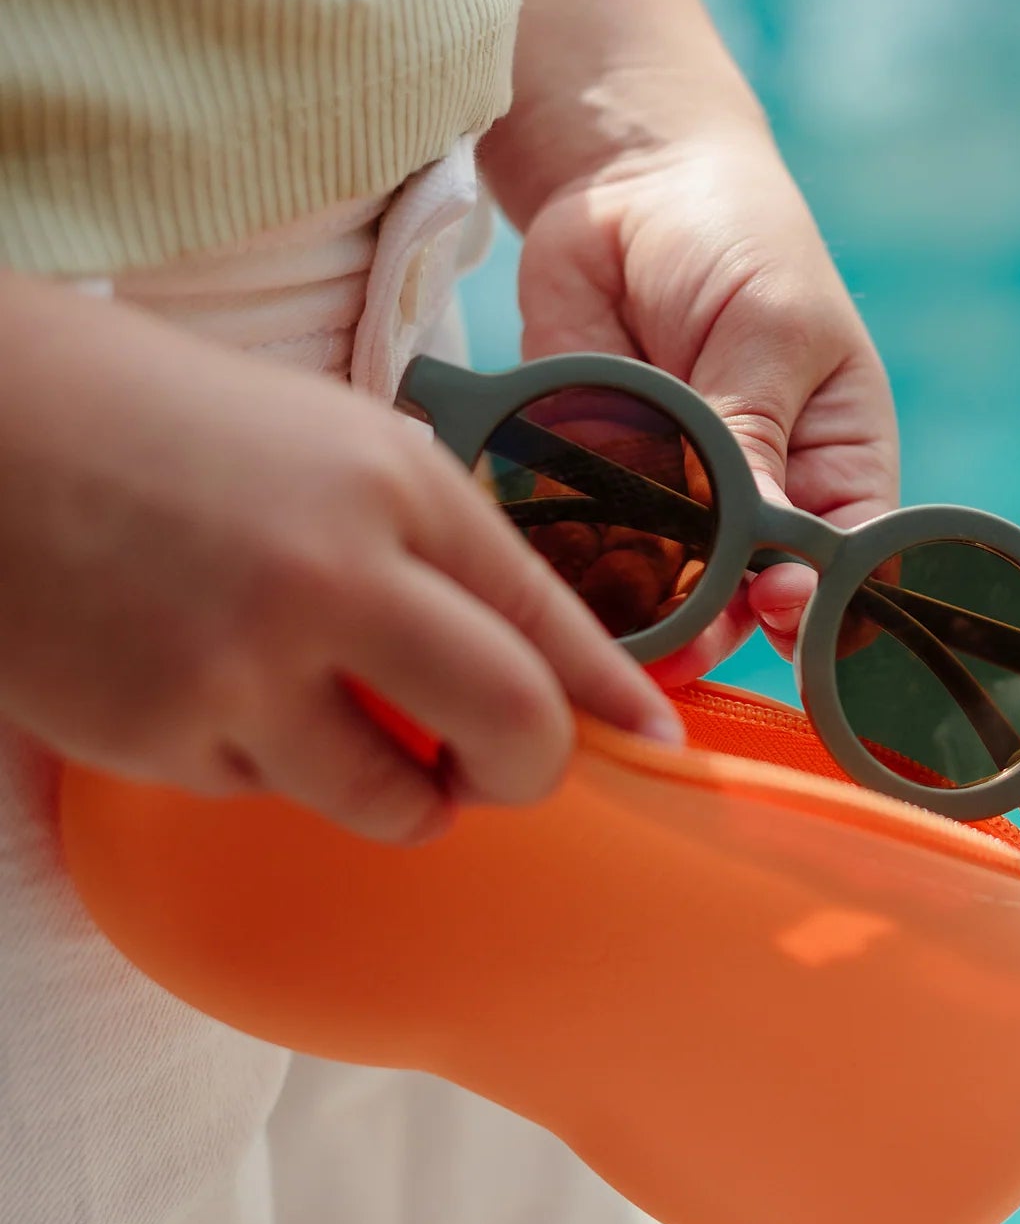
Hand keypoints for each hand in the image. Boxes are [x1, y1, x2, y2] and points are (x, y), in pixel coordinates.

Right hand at [0, 277, 679, 842]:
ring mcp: (249, 670)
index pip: (551, 616)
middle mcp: (340, 579)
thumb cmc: (161, 421)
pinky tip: (207, 683)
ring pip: (395, 802)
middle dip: (529, 772)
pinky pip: (268, 793)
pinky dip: (264, 763)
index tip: (654, 743)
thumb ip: (430, 538)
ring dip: (400, 794)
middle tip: (501, 774)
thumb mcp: (328, 438)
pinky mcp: (167, 739)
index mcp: (396, 483)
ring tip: (352, 735)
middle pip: (514, 731)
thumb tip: (526, 656)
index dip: (613, 696)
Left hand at [513, 118, 899, 682]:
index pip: (848, 562)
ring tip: (624, 622)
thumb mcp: (770, 326)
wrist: (625, 181)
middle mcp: (758, 499)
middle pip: (748, 597)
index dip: (823, 602)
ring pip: (663, 587)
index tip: (785, 604)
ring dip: (643, 611)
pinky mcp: (590, 479)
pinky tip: (561, 574)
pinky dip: (572, 562)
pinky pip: (582, 539)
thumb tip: (758, 537)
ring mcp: (672, 497)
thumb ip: (756, 431)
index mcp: (834, 465)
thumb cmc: (737, 241)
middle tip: (692, 633)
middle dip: (719, 622)